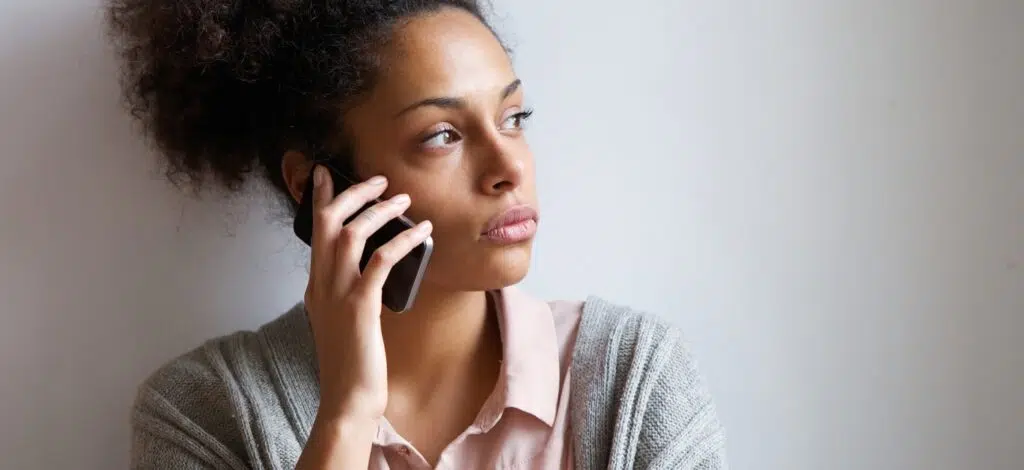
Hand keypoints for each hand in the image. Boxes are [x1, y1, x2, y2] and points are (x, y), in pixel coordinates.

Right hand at [303, 166, 432, 420]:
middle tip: (378, 180)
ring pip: (352, 234)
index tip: (326, 173)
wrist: (348, 399)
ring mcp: (338, 295)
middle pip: (329, 223)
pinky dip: (402, 241)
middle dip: (353, 194)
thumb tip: (369, 272)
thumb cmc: (352, 364)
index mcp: (316, 287)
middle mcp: (321, 285)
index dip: (319, 199)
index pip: (313, 232)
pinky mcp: (361, 307)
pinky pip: (380, 261)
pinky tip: (422, 233)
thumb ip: (347, 294)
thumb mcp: (342, 321)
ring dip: (380, 211)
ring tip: (404, 200)